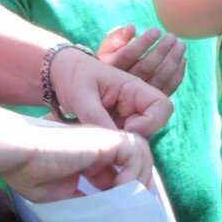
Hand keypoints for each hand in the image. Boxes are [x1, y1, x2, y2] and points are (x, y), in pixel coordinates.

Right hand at [3, 120, 153, 201]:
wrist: (18, 154)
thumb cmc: (29, 171)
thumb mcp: (59, 194)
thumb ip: (81, 199)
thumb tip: (99, 213)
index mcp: (89, 155)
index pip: (120, 168)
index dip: (126, 188)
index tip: (124, 208)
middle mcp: (99, 145)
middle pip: (135, 158)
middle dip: (139, 181)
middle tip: (134, 205)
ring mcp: (103, 140)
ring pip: (140, 151)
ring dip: (140, 176)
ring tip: (128, 197)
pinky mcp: (105, 139)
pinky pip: (135, 152)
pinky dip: (134, 171)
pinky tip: (120, 188)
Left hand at [48, 47, 173, 137]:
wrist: (58, 75)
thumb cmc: (73, 76)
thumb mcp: (82, 96)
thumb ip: (98, 118)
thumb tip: (114, 143)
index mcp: (134, 88)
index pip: (163, 107)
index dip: (152, 122)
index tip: (127, 129)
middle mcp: (136, 104)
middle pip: (152, 128)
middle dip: (134, 138)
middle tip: (108, 137)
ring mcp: (127, 117)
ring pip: (138, 138)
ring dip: (121, 144)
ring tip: (98, 139)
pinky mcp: (117, 127)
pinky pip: (124, 141)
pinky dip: (114, 146)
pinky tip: (96, 142)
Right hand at [97, 25, 186, 97]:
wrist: (110, 91)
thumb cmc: (112, 61)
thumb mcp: (107, 49)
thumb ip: (116, 37)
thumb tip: (131, 28)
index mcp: (111, 70)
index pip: (127, 55)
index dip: (143, 42)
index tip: (156, 30)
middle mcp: (123, 86)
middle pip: (145, 68)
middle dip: (161, 51)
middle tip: (172, 36)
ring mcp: (139, 97)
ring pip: (159, 79)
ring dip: (172, 62)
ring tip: (181, 45)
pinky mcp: (151, 103)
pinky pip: (168, 89)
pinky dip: (177, 75)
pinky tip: (183, 60)